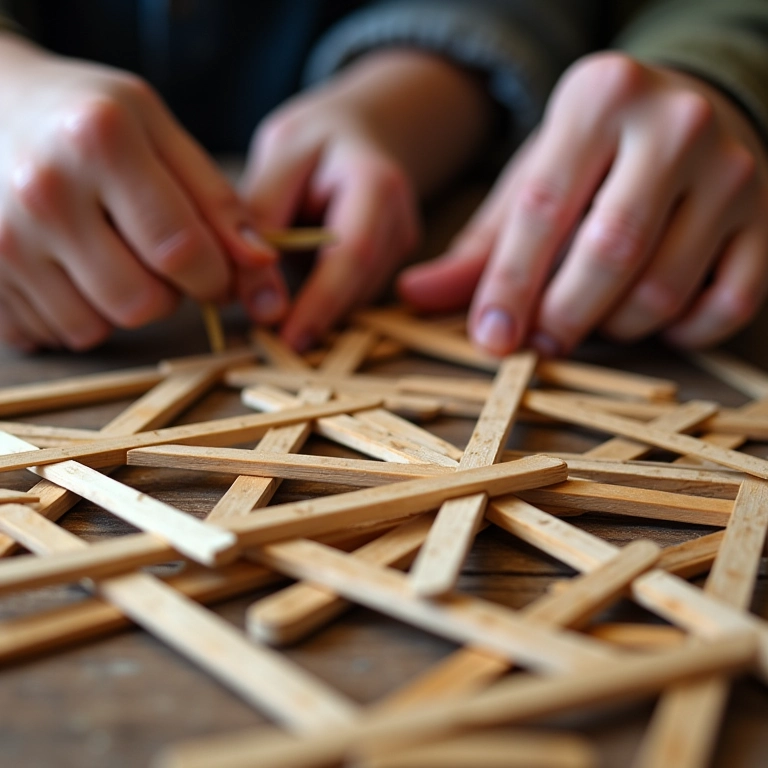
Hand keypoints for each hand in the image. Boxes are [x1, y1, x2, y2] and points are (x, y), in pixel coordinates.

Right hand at [0, 35, 273, 350]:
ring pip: (96, 329)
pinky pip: (52, 333)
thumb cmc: (89, 120)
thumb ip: (217, 200)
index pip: (182, 251)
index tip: (216, 272)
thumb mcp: (160, 132)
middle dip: (170, 295)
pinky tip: (72, 269)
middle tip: (158, 261)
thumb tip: (262, 264)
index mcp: (101, 141)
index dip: (215, 277)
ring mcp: (4, 239)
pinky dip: (76, 314)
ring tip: (111, 258)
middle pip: (143, 303)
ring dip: (121, 307)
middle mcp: (44, 192)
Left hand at [240, 49, 491, 350]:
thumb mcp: (277, 159)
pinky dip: (323, 301)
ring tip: (274, 298)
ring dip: (316, 309)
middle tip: (268, 339)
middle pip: (359, 286)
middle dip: (315, 317)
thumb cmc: (313, 142)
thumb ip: (261, 223)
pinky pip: (353, 295)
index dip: (322, 303)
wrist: (360, 135)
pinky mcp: (392, 265)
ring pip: (354, 299)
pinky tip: (299, 290)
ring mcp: (402, 246)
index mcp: (377, 183)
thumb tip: (259, 307)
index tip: (288, 340)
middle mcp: (401, 220)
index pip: (354, 253)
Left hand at [399, 52, 767, 355]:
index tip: (490, 339)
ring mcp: (733, 169)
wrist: (688, 112)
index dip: (510, 286)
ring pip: (663, 289)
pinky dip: (682, 333)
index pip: (542, 209)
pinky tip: (651, 319)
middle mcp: (676, 122)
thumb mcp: (532, 179)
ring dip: (615, 328)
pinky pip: (727, 305)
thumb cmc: (594, 156)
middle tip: (539, 342)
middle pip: (608, 254)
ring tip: (592, 316)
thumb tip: (412, 294)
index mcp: (599, 97)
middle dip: (563, 317)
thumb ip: (478, 242)